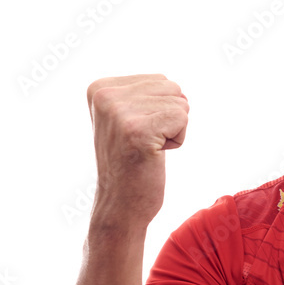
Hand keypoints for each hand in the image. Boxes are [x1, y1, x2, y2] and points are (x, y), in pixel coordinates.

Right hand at [86, 74, 188, 228]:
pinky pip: (182, 119)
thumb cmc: (132, 162)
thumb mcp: (127, 118)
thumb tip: (175, 87)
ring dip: (173, 131)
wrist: (121, 203)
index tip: (137, 133)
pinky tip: (154, 155)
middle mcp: (104, 95)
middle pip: (172, 89)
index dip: (159, 110)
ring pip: (180, 104)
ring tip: (148, 149)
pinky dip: (178, 140)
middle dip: (169, 119)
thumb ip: (143, 94)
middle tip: (145, 143)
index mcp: (99, 87)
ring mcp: (118, 112)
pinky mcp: (137, 130)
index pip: (161, 80)